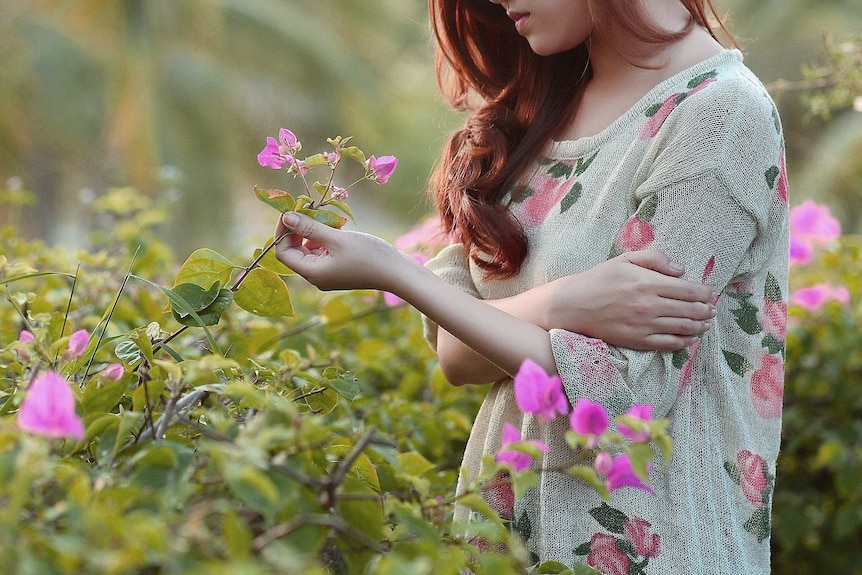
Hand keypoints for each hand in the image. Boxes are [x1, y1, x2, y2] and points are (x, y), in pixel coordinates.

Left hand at [273, 211, 408, 291]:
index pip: (283, 252)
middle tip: (309, 209)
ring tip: (326, 217)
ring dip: (313, 232)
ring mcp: (328, 273)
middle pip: (295, 251)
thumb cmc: (368, 256)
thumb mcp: (337, 239)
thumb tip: (286, 217)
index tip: (290, 212)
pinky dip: (325, 238)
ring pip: (309, 249)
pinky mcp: (339, 268)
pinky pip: (323, 251)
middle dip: (298, 229)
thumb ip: (310, 227)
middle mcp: (317, 276)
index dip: (282, 232)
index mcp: (312, 273)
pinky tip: (337, 226)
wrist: (397, 273)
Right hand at [543, 250, 715, 350]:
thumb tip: (681, 270)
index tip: (710, 293)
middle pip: (690, 310)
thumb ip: (655, 258)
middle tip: (711, 310)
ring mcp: (644, 325)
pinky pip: (668, 344)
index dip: (705, 293)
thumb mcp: (625, 259)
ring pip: (683, 328)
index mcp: (648, 282)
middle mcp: (649, 305)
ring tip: (705, 324)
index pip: (689, 290)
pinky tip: (689, 339)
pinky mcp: (637, 341)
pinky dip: (683, 342)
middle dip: (706, 310)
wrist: (573, 304)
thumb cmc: (599, 279)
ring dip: (699, 327)